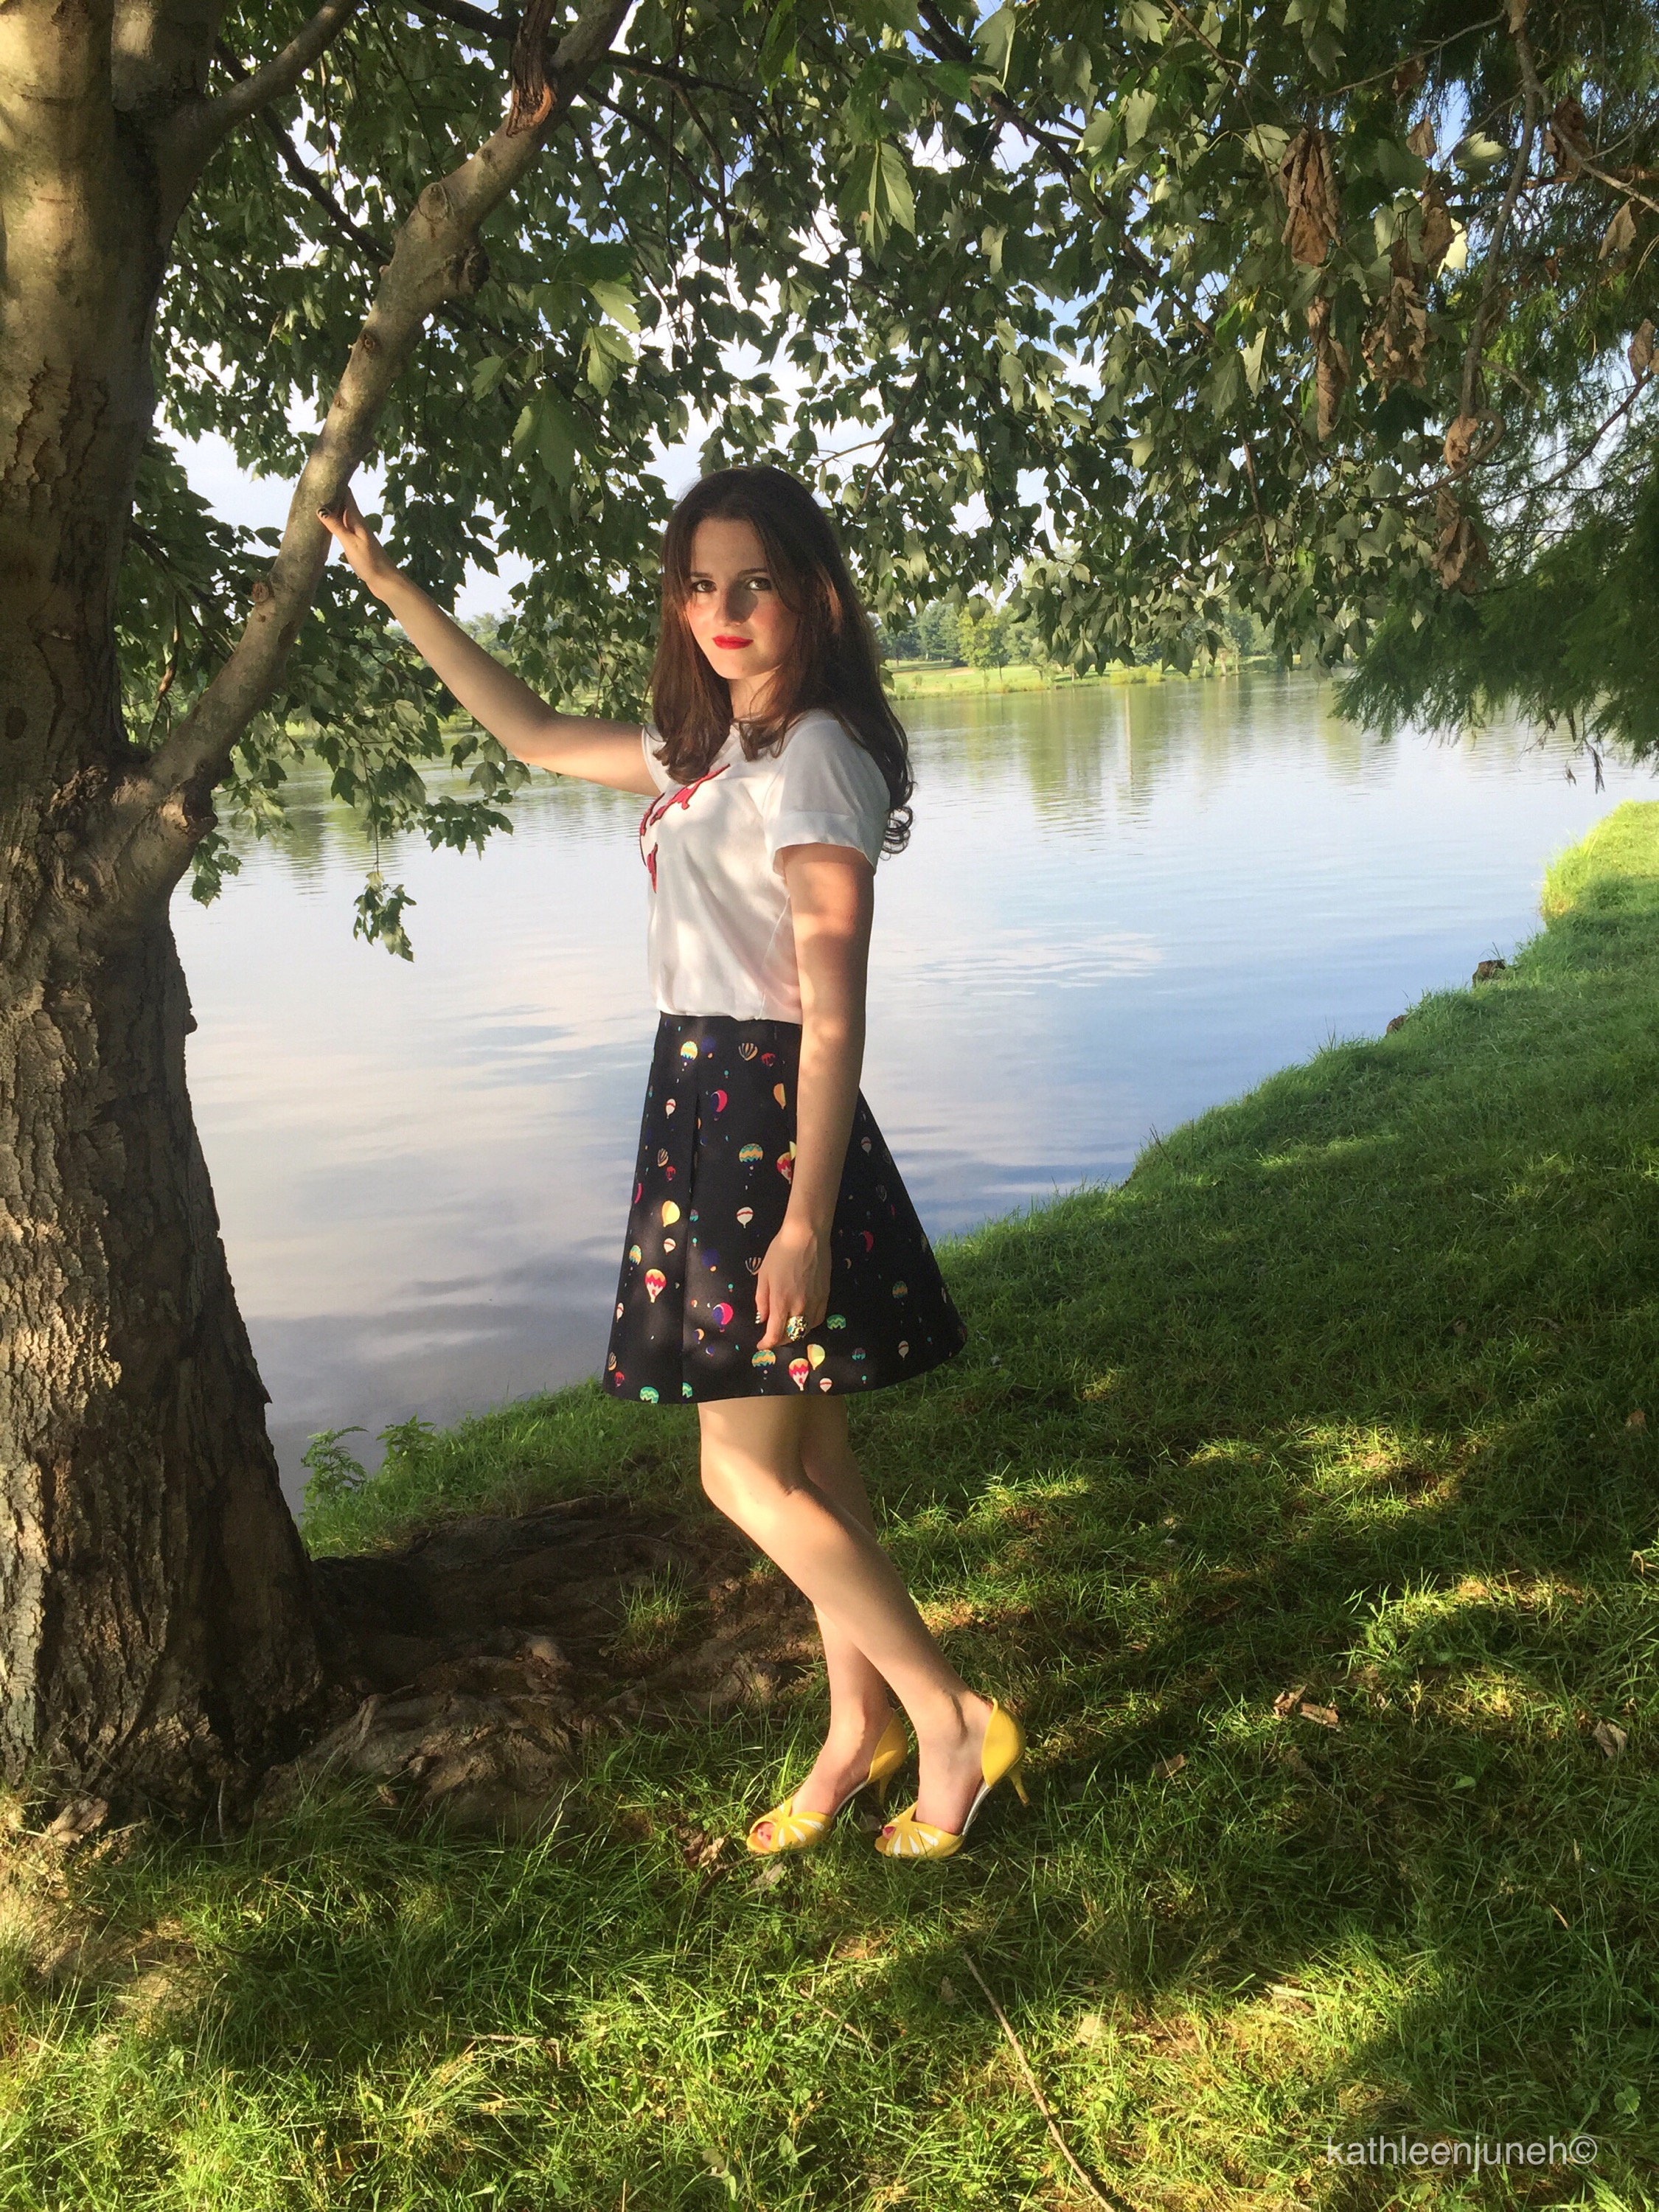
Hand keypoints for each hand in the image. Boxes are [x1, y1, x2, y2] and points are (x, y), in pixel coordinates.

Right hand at [317, 490, 399, 599]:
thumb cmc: (369, 562)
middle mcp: (358, 523)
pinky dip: (334, 521)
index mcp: (357, 520)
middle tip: (315, 485)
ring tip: (316, 500)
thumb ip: (336, 526)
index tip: (326, 472)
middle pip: (344, 503)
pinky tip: (327, 524)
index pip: (347, 495)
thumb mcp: (350, 543)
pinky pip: (343, 526)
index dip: (338, 483)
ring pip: (343, 514)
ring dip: (332, 508)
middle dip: (332, 494)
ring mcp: (358, 533)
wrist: (384, 580)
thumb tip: (320, 509)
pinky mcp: (357, 543)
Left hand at [754, 1215, 830, 1349]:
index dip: (767, 1344)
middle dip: (780, 1340)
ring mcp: (815, 1301)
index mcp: (781, 1301)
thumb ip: (762, 1300)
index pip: (775, 1334)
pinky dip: (809, 1324)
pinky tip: (803, 1320)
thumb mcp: (764, 1275)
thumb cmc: (781, 1252)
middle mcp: (800, 1306)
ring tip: (787, 1330)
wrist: (807, 1235)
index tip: (761, 1345)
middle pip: (791, 1335)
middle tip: (772, 1337)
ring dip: (795, 1334)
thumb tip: (763, 1319)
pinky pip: (818, 1318)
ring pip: (806, 1329)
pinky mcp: (826, 1295)